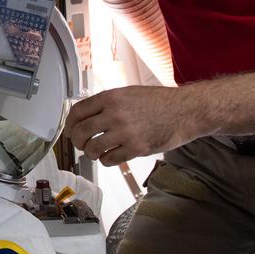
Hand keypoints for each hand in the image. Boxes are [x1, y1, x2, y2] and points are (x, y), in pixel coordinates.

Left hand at [64, 86, 205, 165]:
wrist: (185, 111)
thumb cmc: (158, 101)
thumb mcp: (127, 93)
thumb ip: (107, 103)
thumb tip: (85, 117)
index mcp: (110, 97)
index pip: (78, 112)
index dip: (69, 124)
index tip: (70, 130)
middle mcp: (115, 114)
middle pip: (81, 132)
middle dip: (77, 141)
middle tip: (81, 144)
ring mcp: (125, 132)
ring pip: (93, 148)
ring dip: (91, 153)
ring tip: (96, 152)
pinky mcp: (136, 148)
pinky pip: (110, 159)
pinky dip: (106, 160)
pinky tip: (110, 156)